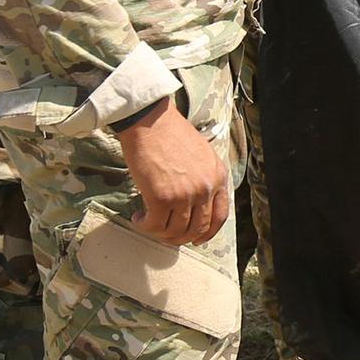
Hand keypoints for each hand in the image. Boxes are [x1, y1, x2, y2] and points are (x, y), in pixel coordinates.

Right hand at [118, 97, 230, 245]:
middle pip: (197, 228)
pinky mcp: (162, 197)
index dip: (207, 233)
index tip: (196, 239)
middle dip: (180, 236)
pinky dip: (145, 226)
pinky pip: (155, 225)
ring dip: (159, 232)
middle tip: (165, 233)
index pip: (220, 216)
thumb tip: (194, 204)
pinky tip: (138, 217)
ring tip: (147, 222)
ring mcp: (185, 194)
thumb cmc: (172, 134)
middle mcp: (206, 188)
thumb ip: (204, 178)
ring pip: (176, 230)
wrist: (151, 121)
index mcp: (219, 177)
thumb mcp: (202, 155)